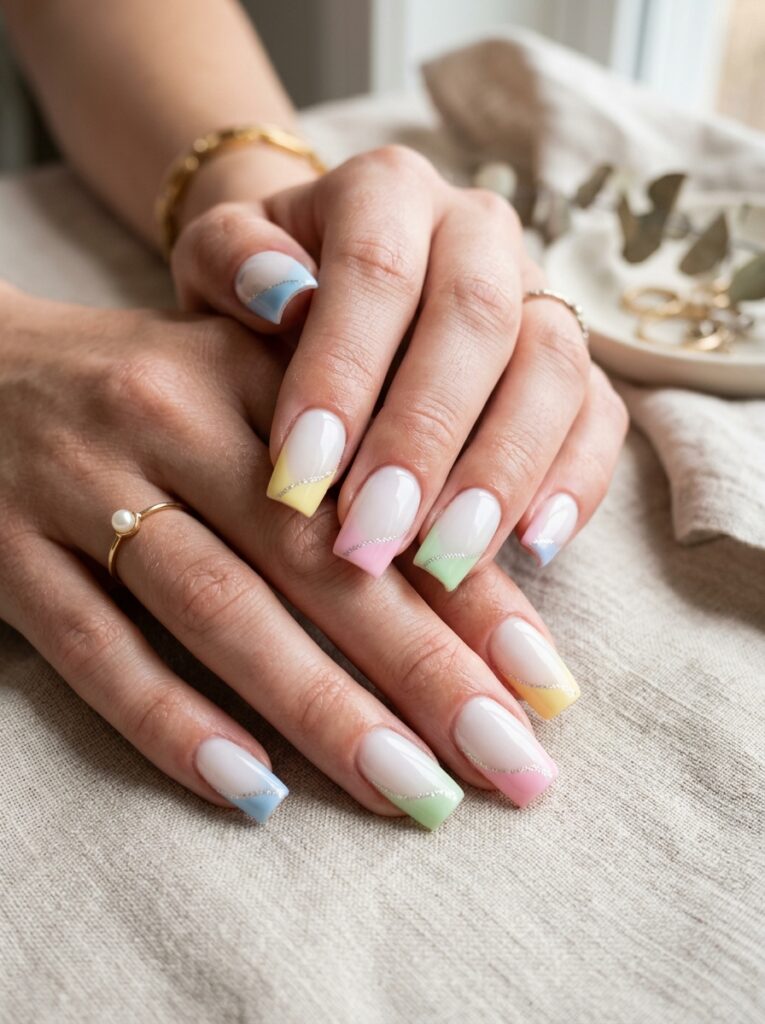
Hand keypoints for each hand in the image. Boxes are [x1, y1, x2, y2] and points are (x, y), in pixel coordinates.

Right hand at [0, 284, 581, 829]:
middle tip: (510, 762)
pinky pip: (98, 653)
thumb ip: (349, 442)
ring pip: (216, 611)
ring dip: (320, 711)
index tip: (545, 683)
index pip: (379, 491)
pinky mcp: (7, 556)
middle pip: (313, 560)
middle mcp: (167, 418)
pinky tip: (253, 792)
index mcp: (247, 372)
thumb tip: (480, 560)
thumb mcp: (244, 377)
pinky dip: (173, 725)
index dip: (470, 590)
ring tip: (412, 792)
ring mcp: (79, 488)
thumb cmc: (146, 386)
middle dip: (424, 670)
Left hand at [172, 145, 627, 587]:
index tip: (297, 478)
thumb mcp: (218, 258)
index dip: (342, 375)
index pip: (377, 270)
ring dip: (501, 471)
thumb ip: (232, 260)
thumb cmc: (262, 286)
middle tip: (371, 536)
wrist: (320, 280)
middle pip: (479, 319)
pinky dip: (574, 483)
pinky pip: (600, 418)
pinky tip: (532, 547)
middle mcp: (479, 229)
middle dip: (424, 438)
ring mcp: (539, 295)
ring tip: (445, 560)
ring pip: (554, 368)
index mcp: (389, 190)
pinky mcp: (576, 364)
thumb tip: (281, 295)